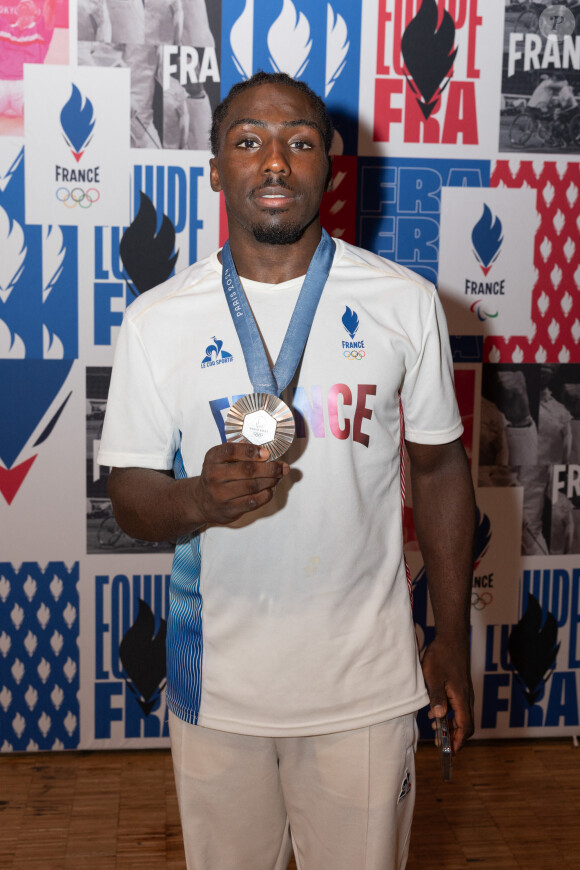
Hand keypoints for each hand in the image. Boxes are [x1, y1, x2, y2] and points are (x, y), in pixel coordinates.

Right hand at [192, 442, 288, 524]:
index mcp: (212, 458)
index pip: (232, 450)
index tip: (267, 453)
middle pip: (247, 470)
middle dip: (270, 468)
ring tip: (278, 477)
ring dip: (270, 481)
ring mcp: (219, 494)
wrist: (202, 501)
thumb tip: (271, 455)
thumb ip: (241, 454)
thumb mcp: (221, 460)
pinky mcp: (228, 509)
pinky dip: (266, 495)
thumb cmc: (218, 476)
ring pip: (252, 486)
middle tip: (282, 467)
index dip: (252, 451)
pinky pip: (253, 502)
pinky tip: (270, 490)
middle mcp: (213, 475)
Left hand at [422, 635, 473, 753]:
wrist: (451, 638)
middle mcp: (466, 698)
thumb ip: (437, 697)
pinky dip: (450, 716)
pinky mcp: (461, 688)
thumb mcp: (434, 677)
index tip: (450, 752)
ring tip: (436, 732)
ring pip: (462, 716)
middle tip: (441, 746)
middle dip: (455, 738)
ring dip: (451, 727)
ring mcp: (465, 693)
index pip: (465, 726)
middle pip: (466, 725)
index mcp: (461, 698)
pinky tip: (436, 714)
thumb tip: (438, 717)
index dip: (457, 741)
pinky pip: (459, 707)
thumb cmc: (442, 656)